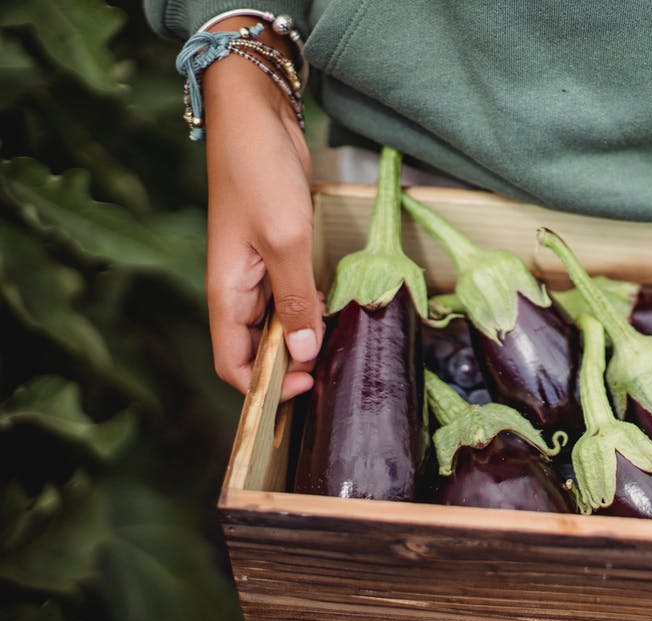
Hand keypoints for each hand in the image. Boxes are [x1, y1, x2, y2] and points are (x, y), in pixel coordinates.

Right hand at [203, 17, 322, 400]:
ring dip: (303, 339)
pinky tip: (336, 312)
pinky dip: (310, 308)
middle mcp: (237, 288)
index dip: (265, 387)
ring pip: (277, 323)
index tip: (306, 387)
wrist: (256, 115)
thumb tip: (301, 353)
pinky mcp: (277, 250)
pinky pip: (290, 295)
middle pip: (257, 349)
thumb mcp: (285, 240)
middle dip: (288, 368)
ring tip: (340, 350)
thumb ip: (294, 299)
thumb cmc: (260, 172)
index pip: (233, 364)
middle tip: (332, 375)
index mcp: (226, 292)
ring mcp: (257, 270)